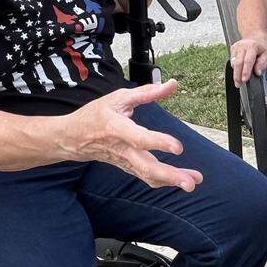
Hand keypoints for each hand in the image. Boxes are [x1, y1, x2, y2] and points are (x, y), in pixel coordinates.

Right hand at [62, 80, 202, 190]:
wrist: (72, 138)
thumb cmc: (95, 115)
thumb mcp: (118, 98)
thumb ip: (147, 92)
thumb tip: (172, 84)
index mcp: (117, 129)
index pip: (140, 138)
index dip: (159, 143)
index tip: (179, 148)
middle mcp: (122, 149)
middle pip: (146, 167)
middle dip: (170, 176)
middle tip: (191, 182)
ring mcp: (125, 162)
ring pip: (148, 175)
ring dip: (171, 181)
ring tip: (193, 182)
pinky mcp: (127, 168)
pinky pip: (146, 177)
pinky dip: (164, 181)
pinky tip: (182, 179)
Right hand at [229, 34, 266, 87]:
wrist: (255, 35)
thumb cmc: (261, 45)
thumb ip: (262, 63)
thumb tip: (257, 72)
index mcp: (252, 46)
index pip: (248, 61)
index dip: (246, 71)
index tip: (245, 80)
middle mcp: (242, 46)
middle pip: (238, 63)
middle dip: (237, 75)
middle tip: (238, 84)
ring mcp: (236, 47)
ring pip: (233, 63)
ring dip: (236, 73)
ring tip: (239, 81)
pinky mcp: (232, 49)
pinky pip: (232, 61)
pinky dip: (235, 68)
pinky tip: (239, 71)